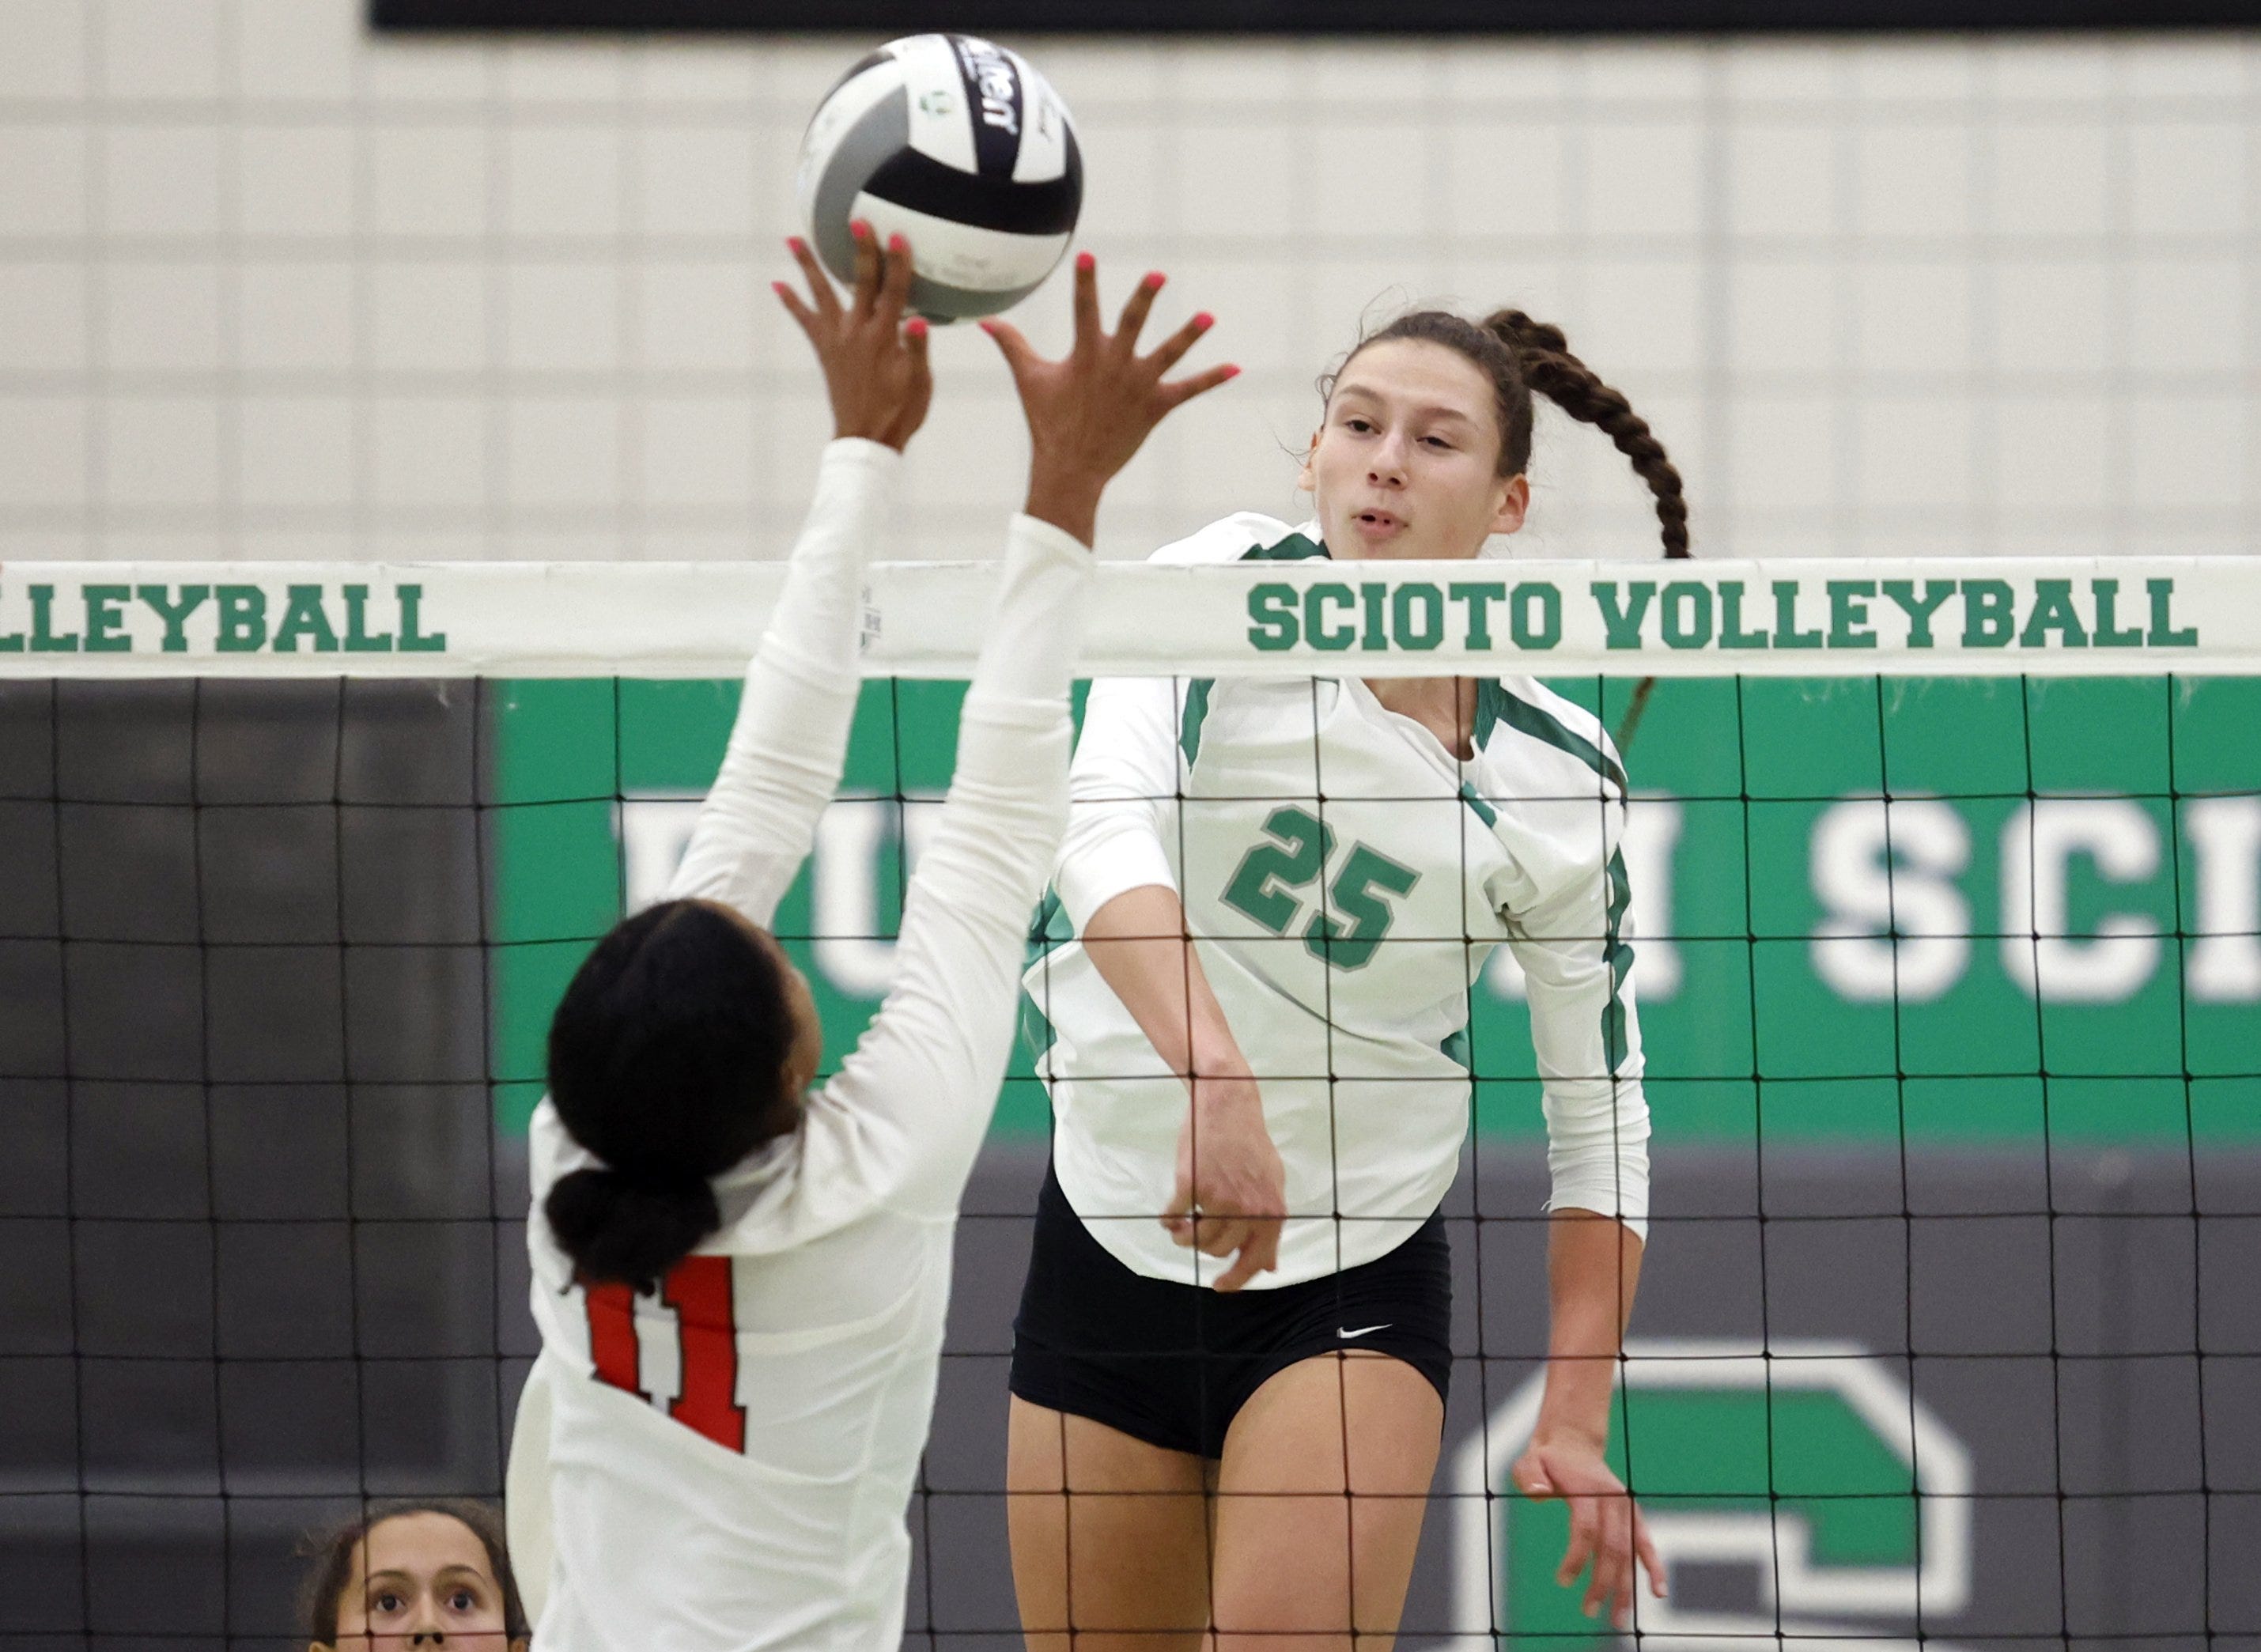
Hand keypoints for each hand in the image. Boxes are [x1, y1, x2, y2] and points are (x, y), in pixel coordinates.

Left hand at [774, 224, 931, 451]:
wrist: (866, 440)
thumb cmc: (900, 412)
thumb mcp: (919, 383)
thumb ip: (918, 349)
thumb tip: (921, 319)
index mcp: (885, 338)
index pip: (894, 292)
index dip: (897, 263)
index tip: (898, 236)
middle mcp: (857, 332)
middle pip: (860, 282)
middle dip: (860, 251)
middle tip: (855, 222)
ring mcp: (837, 339)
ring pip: (821, 294)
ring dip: (808, 265)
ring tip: (792, 239)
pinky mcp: (825, 349)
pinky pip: (805, 321)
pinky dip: (792, 303)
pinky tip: (778, 285)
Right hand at [982, 252, 1238, 544]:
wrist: (1071, 469)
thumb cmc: (1048, 423)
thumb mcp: (1028, 380)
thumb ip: (1011, 345)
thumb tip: (982, 321)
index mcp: (1085, 355)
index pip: (1083, 309)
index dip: (1085, 282)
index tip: (1087, 255)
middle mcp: (1114, 366)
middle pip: (1131, 324)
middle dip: (1144, 298)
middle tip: (1158, 275)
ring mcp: (1138, 386)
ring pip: (1168, 354)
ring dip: (1189, 335)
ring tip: (1209, 317)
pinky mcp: (1156, 407)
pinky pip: (1188, 390)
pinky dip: (1212, 379)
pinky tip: (1236, 368)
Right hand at [1160, 1066, 1284, 1291]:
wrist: (1228, 1104)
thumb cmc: (1250, 1143)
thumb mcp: (1273, 1183)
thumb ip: (1270, 1225)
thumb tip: (1270, 1267)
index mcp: (1271, 1211)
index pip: (1254, 1260)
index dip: (1235, 1279)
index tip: (1219, 1286)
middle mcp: (1247, 1210)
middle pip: (1218, 1250)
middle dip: (1205, 1244)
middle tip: (1198, 1229)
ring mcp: (1218, 1198)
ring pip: (1195, 1238)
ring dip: (1183, 1235)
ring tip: (1180, 1223)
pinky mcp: (1191, 1185)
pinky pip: (1173, 1217)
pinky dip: (1168, 1220)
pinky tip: (1168, 1215)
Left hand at [1511, 1438, 1664, 1629]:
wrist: (1573, 1442)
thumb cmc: (1547, 1458)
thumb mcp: (1529, 1461)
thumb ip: (1530, 1476)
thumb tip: (1539, 1495)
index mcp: (1590, 1490)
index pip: (1586, 1530)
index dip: (1577, 1558)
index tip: (1563, 1581)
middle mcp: (1614, 1500)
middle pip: (1611, 1547)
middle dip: (1602, 1582)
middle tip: (1588, 1610)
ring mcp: (1626, 1507)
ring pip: (1630, 1552)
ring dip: (1625, 1586)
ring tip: (1618, 1618)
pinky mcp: (1633, 1514)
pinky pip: (1645, 1543)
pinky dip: (1653, 1567)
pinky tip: (1658, 1592)